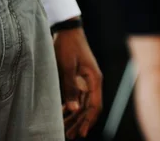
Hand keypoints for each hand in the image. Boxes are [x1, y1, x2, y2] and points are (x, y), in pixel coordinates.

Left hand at [54, 25, 102, 139]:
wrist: (67, 30)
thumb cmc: (68, 46)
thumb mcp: (67, 67)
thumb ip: (71, 88)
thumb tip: (74, 109)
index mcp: (94, 79)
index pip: (95, 106)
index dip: (88, 121)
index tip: (80, 134)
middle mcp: (93, 82)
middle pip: (90, 107)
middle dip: (81, 123)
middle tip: (70, 136)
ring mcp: (87, 80)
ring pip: (84, 104)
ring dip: (76, 117)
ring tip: (66, 130)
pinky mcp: (80, 78)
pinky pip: (78, 97)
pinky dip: (72, 107)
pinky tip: (63, 115)